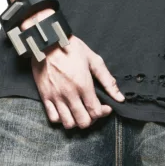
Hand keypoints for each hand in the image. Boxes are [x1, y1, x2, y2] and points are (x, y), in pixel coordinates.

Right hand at [20, 8, 124, 128]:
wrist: (47, 41)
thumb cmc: (72, 48)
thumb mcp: (93, 59)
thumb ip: (107, 80)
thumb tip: (119, 97)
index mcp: (83, 84)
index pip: (95, 111)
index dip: (103, 113)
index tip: (105, 107)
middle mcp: (69, 94)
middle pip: (83, 122)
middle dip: (91, 119)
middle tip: (93, 110)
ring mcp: (55, 97)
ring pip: (68, 123)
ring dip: (76, 121)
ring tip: (80, 111)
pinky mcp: (45, 96)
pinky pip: (53, 118)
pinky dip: (61, 119)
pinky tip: (66, 110)